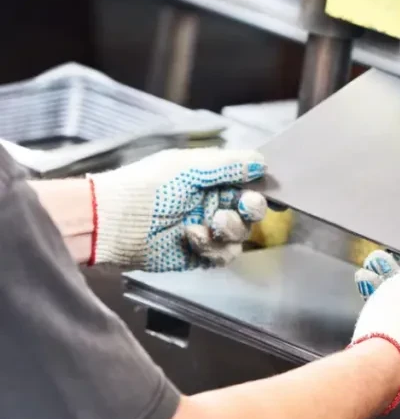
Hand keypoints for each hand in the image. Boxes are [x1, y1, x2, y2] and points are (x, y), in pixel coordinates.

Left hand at [86, 148, 267, 270]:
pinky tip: (191, 237)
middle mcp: (211, 203)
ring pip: (241, 234)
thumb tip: (262, 162)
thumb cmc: (145, 187)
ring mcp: (206, 230)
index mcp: (210, 178)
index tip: (268, 187)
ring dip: (231, 228)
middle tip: (245, 206)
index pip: (247, 180)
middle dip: (252, 207)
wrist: (112, 224)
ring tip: (212, 223)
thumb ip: (228, 164)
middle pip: (251, 209)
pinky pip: (223, 255)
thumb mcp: (187, 167)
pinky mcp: (199, 255)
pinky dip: (212, 247)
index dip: (260, 184)